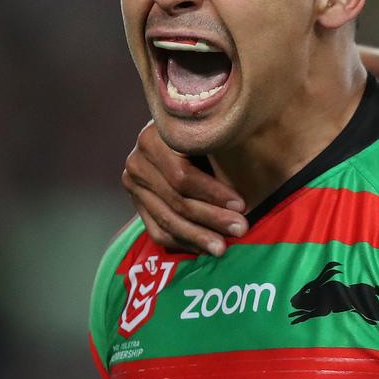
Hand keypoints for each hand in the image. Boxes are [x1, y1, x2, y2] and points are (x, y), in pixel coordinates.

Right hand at [121, 120, 248, 256]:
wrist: (182, 134)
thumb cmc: (207, 129)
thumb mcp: (211, 132)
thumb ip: (220, 151)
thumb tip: (245, 180)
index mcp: (153, 138)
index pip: (182, 176)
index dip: (213, 193)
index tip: (242, 205)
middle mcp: (137, 162)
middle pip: (175, 200)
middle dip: (211, 218)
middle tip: (241, 229)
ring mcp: (133, 184)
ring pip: (166, 220)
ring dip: (198, 237)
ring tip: (223, 247)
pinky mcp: (137, 203)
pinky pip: (158, 231)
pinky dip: (183, 242)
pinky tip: (205, 249)